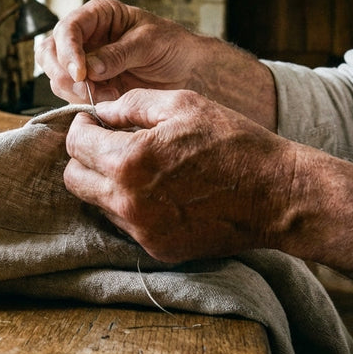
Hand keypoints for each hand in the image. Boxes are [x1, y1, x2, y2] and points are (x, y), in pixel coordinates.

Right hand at [37, 0, 199, 102]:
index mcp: (98, 15)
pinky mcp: (89, 85)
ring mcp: (84, 62)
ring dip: (74, 91)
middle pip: (49, 52)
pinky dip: (84, 102)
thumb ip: (118, 54)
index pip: (68, 28)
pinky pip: (71, 95)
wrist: (188, 71)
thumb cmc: (172, 46)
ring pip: (56, 76)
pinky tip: (109, 101)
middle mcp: (85, 37)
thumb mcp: (149, 43)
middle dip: (62, 73)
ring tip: (108, 95)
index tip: (80, 73)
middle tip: (85, 90)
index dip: (68, 50)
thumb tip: (89, 68)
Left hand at [63, 88, 295, 262]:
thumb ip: (131, 104)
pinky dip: (130, 206)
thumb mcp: (182, 104)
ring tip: (139, 165)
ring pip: (97, 204)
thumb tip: (101, 112)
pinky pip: (125, 225)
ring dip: (106, 183)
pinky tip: (159, 190)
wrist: (277, 195)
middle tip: (107, 142)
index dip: (81, 127)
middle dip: (84, 157)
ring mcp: (142, 231)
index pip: (75, 145)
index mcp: (130, 161)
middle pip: (75, 180)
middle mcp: (128, 202)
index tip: (93, 122)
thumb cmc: (234, 142)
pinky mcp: (158, 249)